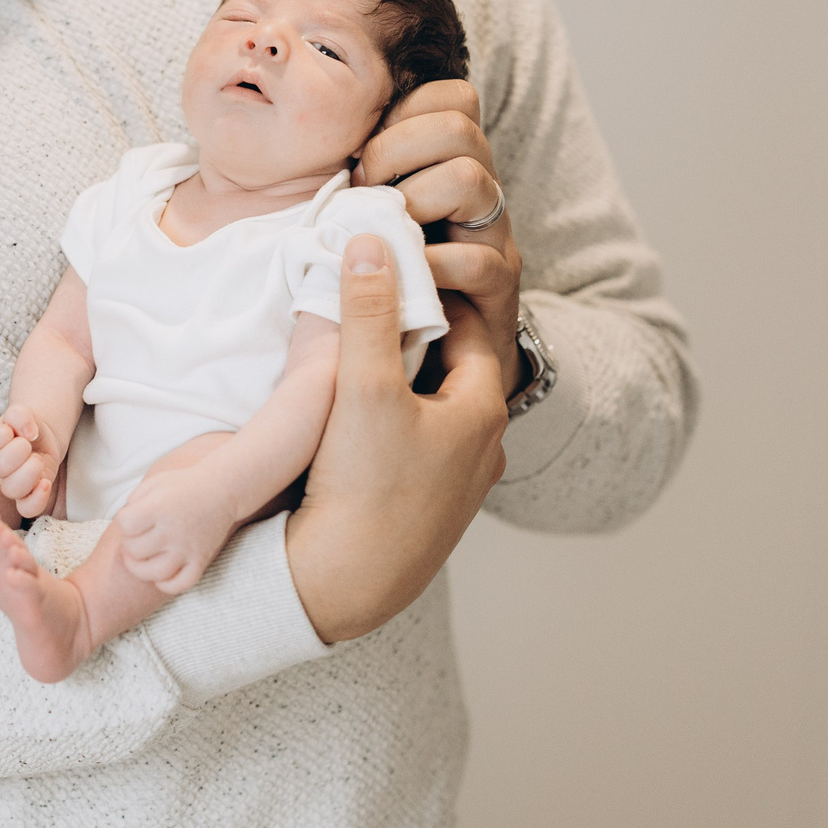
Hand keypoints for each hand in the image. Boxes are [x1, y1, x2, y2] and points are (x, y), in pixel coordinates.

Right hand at [0, 406, 60, 518]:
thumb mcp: (22, 413)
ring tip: (37, 460)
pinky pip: (28, 509)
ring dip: (30, 471)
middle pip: (0, 466)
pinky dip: (37, 498)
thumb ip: (19, 414)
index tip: (12, 429)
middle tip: (28, 444)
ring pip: (12, 489)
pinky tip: (45, 483)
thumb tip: (28, 431)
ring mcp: (11, 484)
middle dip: (20, 450)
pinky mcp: (28, 497)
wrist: (41, 439)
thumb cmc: (26, 426)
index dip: (1, 435)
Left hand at [111, 468, 239, 595]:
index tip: (132, 518)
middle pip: (135, 550)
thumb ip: (133, 501)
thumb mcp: (154, 483)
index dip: (124, 522)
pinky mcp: (200, 561)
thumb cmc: (183, 486)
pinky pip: (180, 585)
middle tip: (136, 537)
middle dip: (129, 544)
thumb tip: (123, 526)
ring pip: (154, 573)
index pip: (125, 525)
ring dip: (139, 569)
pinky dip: (165, 585)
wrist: (222, 490)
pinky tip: (160, 574)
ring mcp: (187, 549)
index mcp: (160, 508)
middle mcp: (173, 530)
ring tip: (139, 559)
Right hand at [283, 233, 506, 641]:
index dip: (428, 296)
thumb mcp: (362, 386)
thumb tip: (371, 240)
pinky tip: (348, 428)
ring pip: (430, 411)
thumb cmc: (364, 488)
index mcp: (482, 410)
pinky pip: (414, 450)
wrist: (345, 586)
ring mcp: (456, 486)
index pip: (466, 326)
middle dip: (411, 338)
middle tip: (364, 313)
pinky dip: (390, 427)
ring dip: (399, 385)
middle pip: (448, 368)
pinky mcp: (425, 512)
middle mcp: (482, 449)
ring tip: (351, 365)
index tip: (390, 276)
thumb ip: (366, 311)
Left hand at [356, 78, 522, 402]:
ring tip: (382, 233)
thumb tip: (291, 122)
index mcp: (447, 160)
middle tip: (363, 189)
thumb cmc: (375, 272)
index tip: (362, 151)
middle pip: (461, 127)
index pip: (455, 96)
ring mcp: (492, 235)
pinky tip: (399, 278)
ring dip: (412, 201)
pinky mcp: (499, 285)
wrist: (421, 355)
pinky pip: (477, 260)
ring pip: (471, 180)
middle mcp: (479, 189)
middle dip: (398, 149)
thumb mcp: (358, 210)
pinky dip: (428, 266)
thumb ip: (347, 169)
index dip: (407, 110)